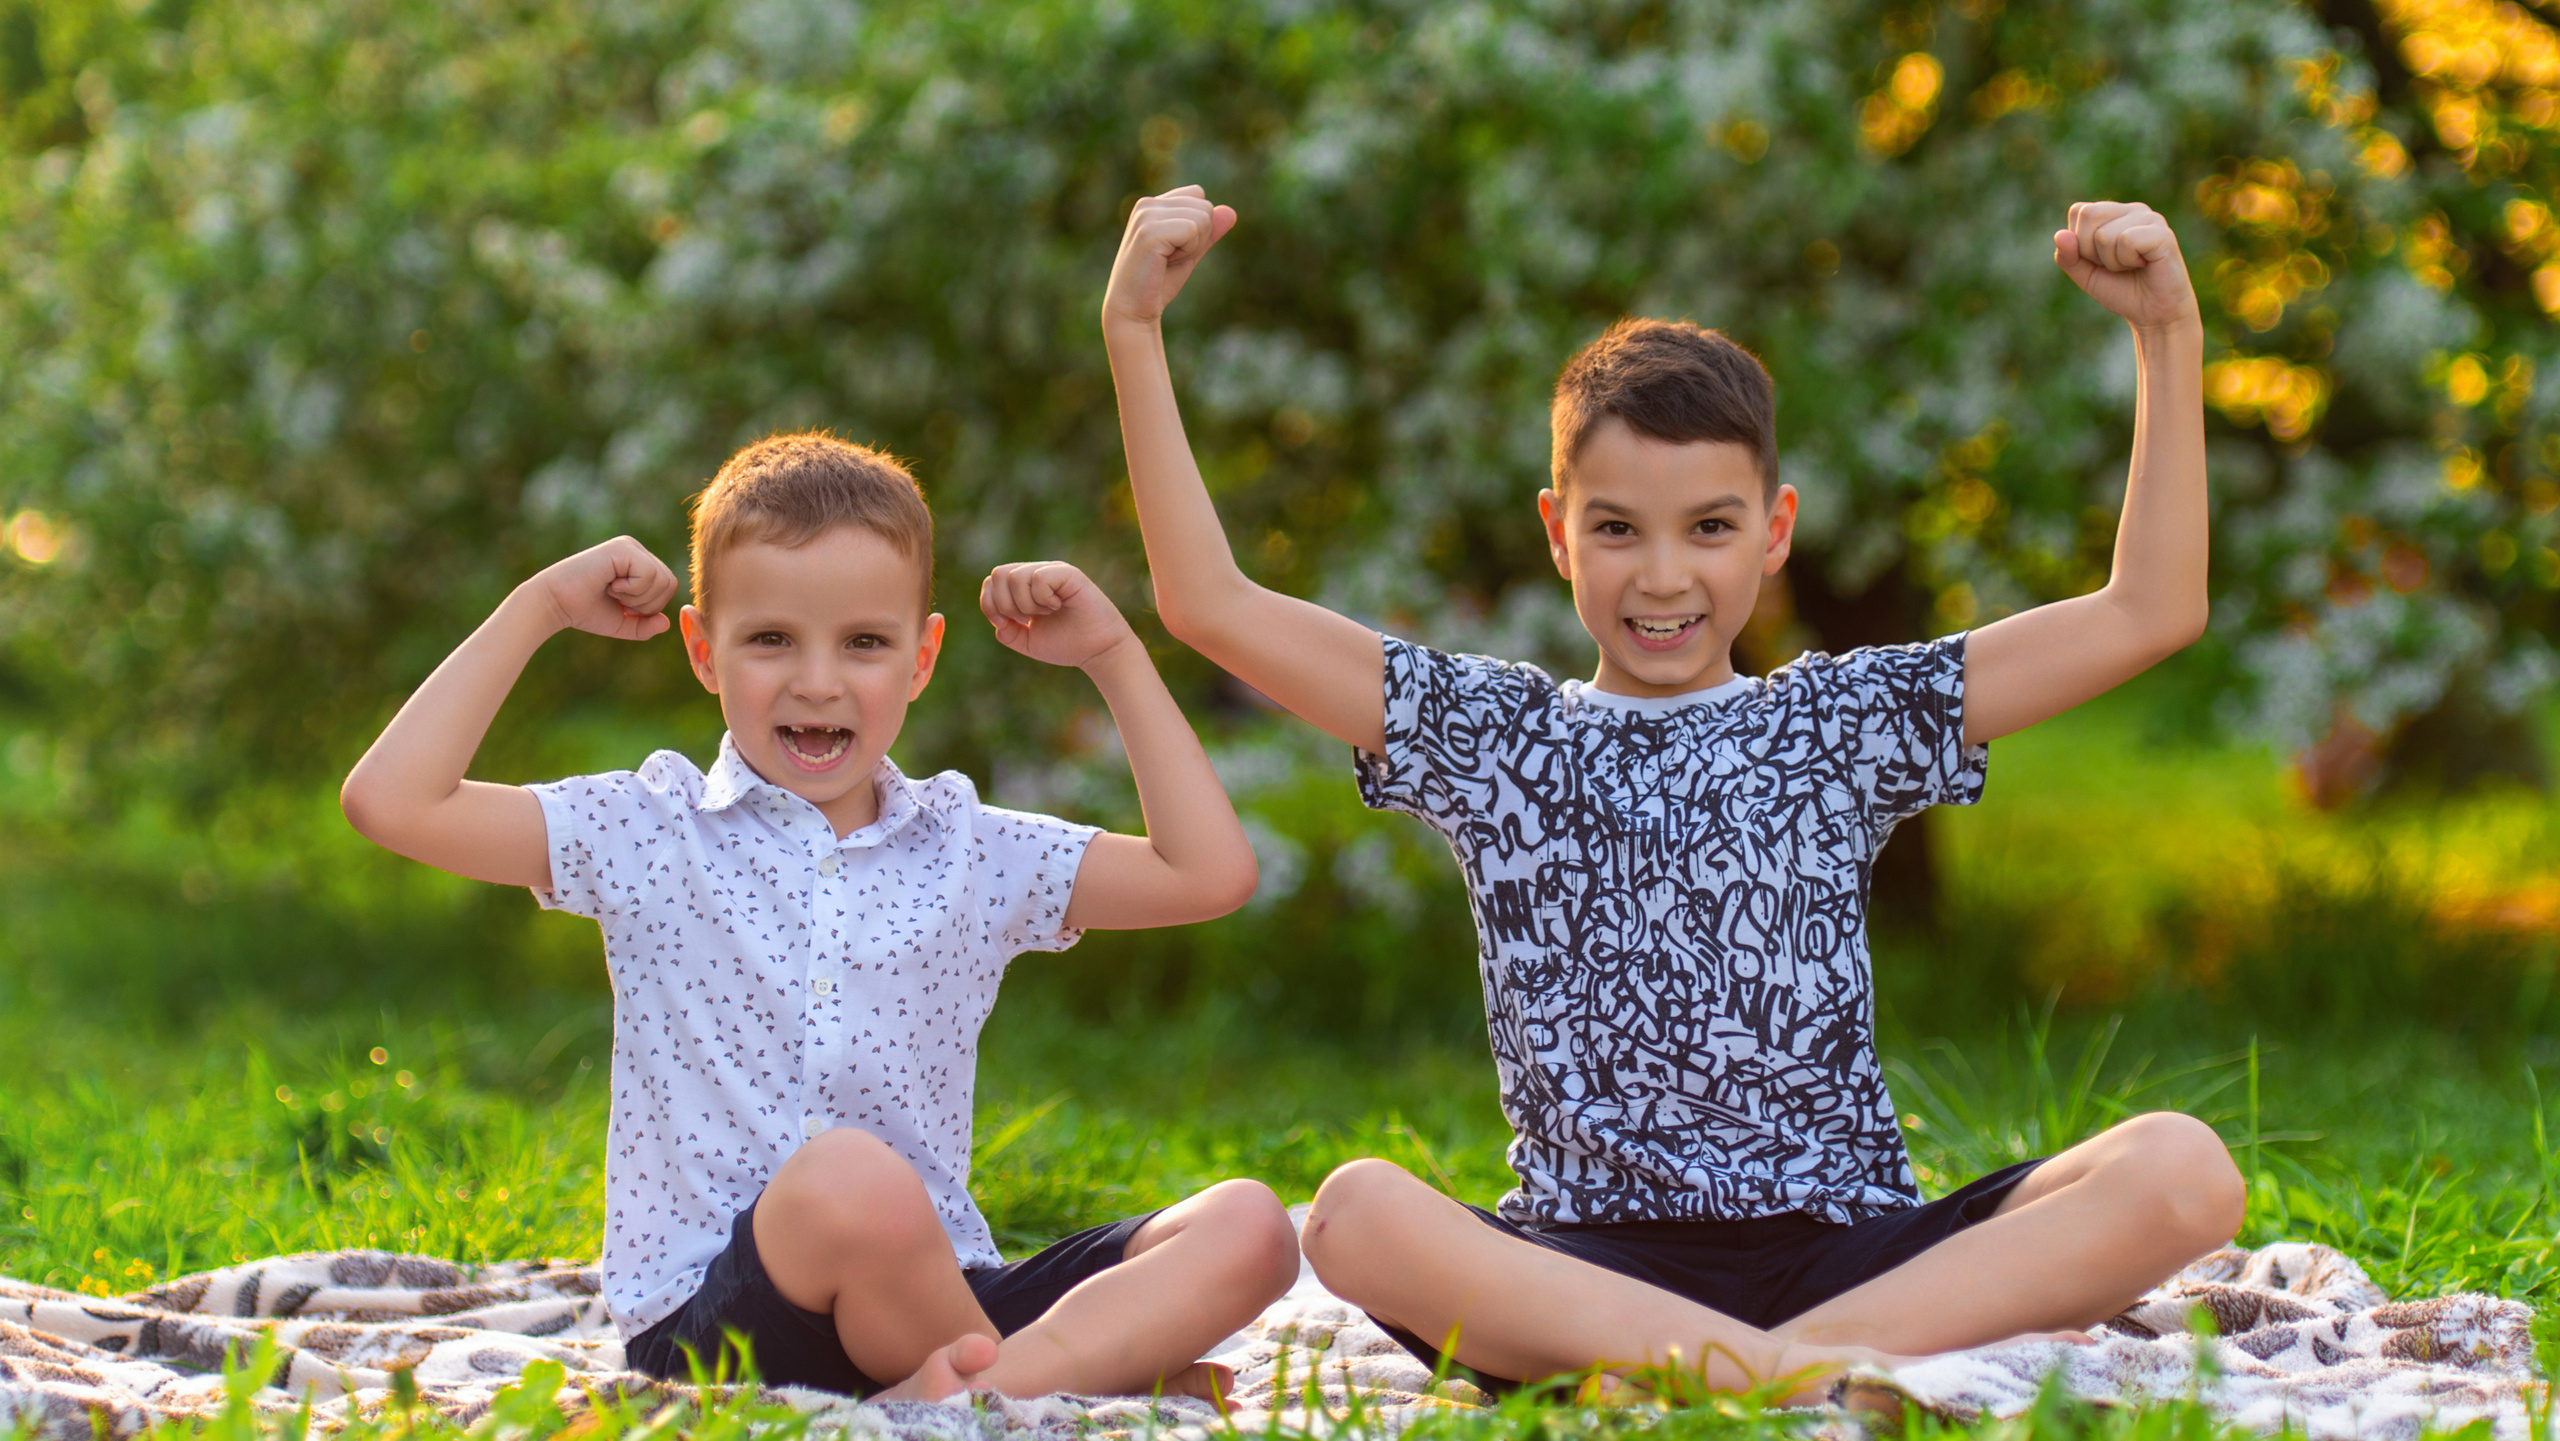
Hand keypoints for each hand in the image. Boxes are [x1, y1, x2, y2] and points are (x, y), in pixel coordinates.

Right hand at [526, 536, 677, 640]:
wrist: (555, 604)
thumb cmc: (585, 611)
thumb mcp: (623, 623)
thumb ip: (646, 626)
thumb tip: (666, 622)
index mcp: (639, 563)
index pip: (668, 587)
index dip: (650, 607)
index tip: (623, 606)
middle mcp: (636, 550)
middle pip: (669, 583)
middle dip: (646, 604)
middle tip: (618, 599)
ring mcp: (629, 546)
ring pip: (662, 579)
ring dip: (637, 596)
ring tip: (612, 591)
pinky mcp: (622, 548)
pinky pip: (649, 574)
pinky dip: (632, 589)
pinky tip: (610, 584)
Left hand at [980, 561, 1136, 669]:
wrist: (1097, 651)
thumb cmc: (1067, 644)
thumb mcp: (1028, 641)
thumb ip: (1007, 631)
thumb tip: (997, 617)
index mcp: (1025, 586)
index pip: (991, 581)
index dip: (990, 604)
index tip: (1007, 624)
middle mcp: (1038, 573)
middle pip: (998, 574)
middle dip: (1005, 605)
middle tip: (1028, 618)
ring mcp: (1053, 571)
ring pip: (1015, 577)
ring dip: (1025, 604)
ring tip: (1046, 613)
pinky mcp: (1069, 574)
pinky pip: (1039, 578)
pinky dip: (1042, 598)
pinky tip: (1057, 606)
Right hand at [1102, 185, 1236, 331]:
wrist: (1133, 310)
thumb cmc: (1158, 283)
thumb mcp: (1190, 253)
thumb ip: (1209, 232)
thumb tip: (1232, 212)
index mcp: (1152, 204)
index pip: (1198, 194)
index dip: (1198, 225)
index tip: (1175, 248)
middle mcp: (1147, 204)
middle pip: (1205, 206)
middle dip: (1199, 237)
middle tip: (1170, 259)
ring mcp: (1146, 216)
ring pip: (1203, 217)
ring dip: (1193, 246)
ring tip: (1166, 260)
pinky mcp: (1149, 231)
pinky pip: (1193, 230)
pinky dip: (1188, 251)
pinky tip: (1164, 262)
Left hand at [2053, 201, 2199, 332]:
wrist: (2153, 314)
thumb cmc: (2122, 290)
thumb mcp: (2085, 275)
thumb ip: (2068, 256)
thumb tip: (2060, 235)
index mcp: (2115, 213)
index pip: (2079, 211)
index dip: (2079, 242)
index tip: (2099, 260)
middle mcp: (2134, 210)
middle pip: (2089, 215)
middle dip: (2090, 250)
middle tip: (2115, 265)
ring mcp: (2151, 219)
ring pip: (2104, 234)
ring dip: (2111, 261)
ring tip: (2131, 266)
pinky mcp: (2163, 234)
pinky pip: (2126, 241)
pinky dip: (2126, 261)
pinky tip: (2143, 265)